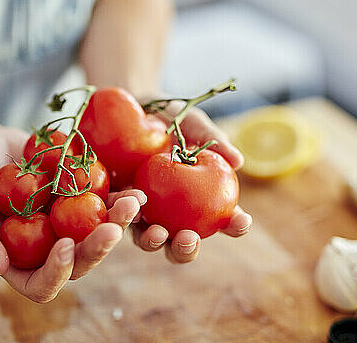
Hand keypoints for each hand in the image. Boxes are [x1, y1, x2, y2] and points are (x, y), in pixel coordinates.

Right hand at [0, 126, 142, 302]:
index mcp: (19, 261)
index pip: (41, 285)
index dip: (56, 273)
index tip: (64, 245)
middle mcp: (48, 249)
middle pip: (79, 263)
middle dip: (98, 249)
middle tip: (111, 228)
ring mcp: (68, 226)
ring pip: (99, 236)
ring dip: (118, 223)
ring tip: (132, 203)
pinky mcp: (81, 201)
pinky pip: (105, 205)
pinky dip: (120, 199)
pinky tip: (135, 189)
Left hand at [131, 104, 252, 262]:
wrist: (130, 108)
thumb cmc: (169, 118)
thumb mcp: (191, 123)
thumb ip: (213, 140)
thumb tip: (238, 161)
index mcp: (199, 198)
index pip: (223, 220)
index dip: (235, 225)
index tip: (241, 221)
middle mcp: (172, 213)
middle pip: (182, 243)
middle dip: (187, 249)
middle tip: (188, 238)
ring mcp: (143, 212)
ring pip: (149, 240)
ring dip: (155, 242)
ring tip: (157, 232)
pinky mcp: (115, 205)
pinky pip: (118, 217)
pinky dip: (125, 216)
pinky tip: (131, 206)